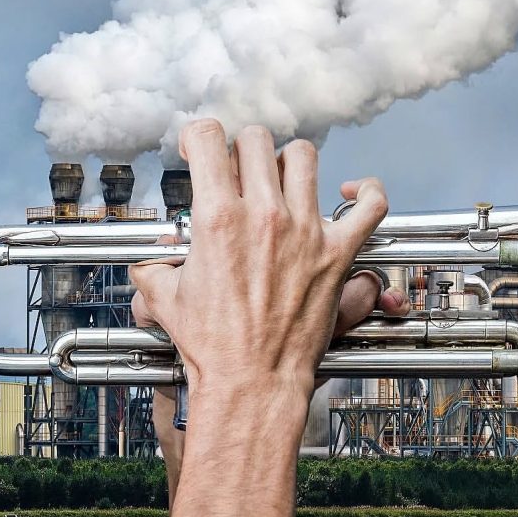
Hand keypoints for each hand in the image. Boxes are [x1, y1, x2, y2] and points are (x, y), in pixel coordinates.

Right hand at [130, 120, 388, 401]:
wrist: (251, 381)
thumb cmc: (212, 347)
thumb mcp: (164, 300)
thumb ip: (152, 271)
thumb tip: (147, 267)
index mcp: (218, 217)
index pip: (208, 137)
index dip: (198, 135)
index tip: (199, 149)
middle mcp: (263, 215)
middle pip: (256, 140)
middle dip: (241, 149)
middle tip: (237, 172)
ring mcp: (305, 230)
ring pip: (304, 156)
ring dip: (288, 162)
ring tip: (281, 180)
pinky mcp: (337, 253)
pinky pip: (370, 206)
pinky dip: (367, 192)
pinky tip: (353, 192)